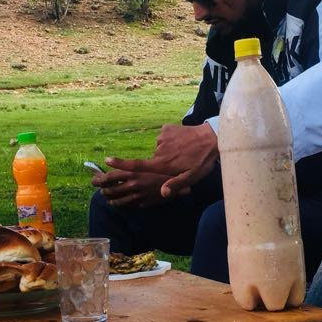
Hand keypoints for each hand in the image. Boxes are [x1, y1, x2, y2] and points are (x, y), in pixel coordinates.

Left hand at [92, 166, 169, 208]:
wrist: (176, 183)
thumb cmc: (160, 170)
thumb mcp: (143, 164)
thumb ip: (127, 166)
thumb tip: (110, 164)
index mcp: (132, 172)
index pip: (109, 177)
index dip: (99, 179)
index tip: (94, 180)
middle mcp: (132, 185)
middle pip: (110, 190)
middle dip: (102, 190)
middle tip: (100, 188)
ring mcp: (136, 196)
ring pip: (115, 200)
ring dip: (109, 198)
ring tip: (107, 196)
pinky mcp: (141, 203)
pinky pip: (125, 206)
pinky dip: (118, 204)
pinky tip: (117, 202)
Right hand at [104, 123, 218, 199]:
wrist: (213, 137)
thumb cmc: (202, 161)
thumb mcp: (192, 178)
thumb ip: (176, 185)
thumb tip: (162, 193)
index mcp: (162, 164)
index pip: (137, 165)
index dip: (121, 163)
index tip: (107, 160)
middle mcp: (159, 151)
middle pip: (154, 159)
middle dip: (164, 162)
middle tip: (182, 161)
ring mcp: (162, 138)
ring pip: (160, 148)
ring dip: (169, 150)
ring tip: (185, 151)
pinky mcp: (167, 128)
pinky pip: (164, 137)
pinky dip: (171, 139)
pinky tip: (184, 141)